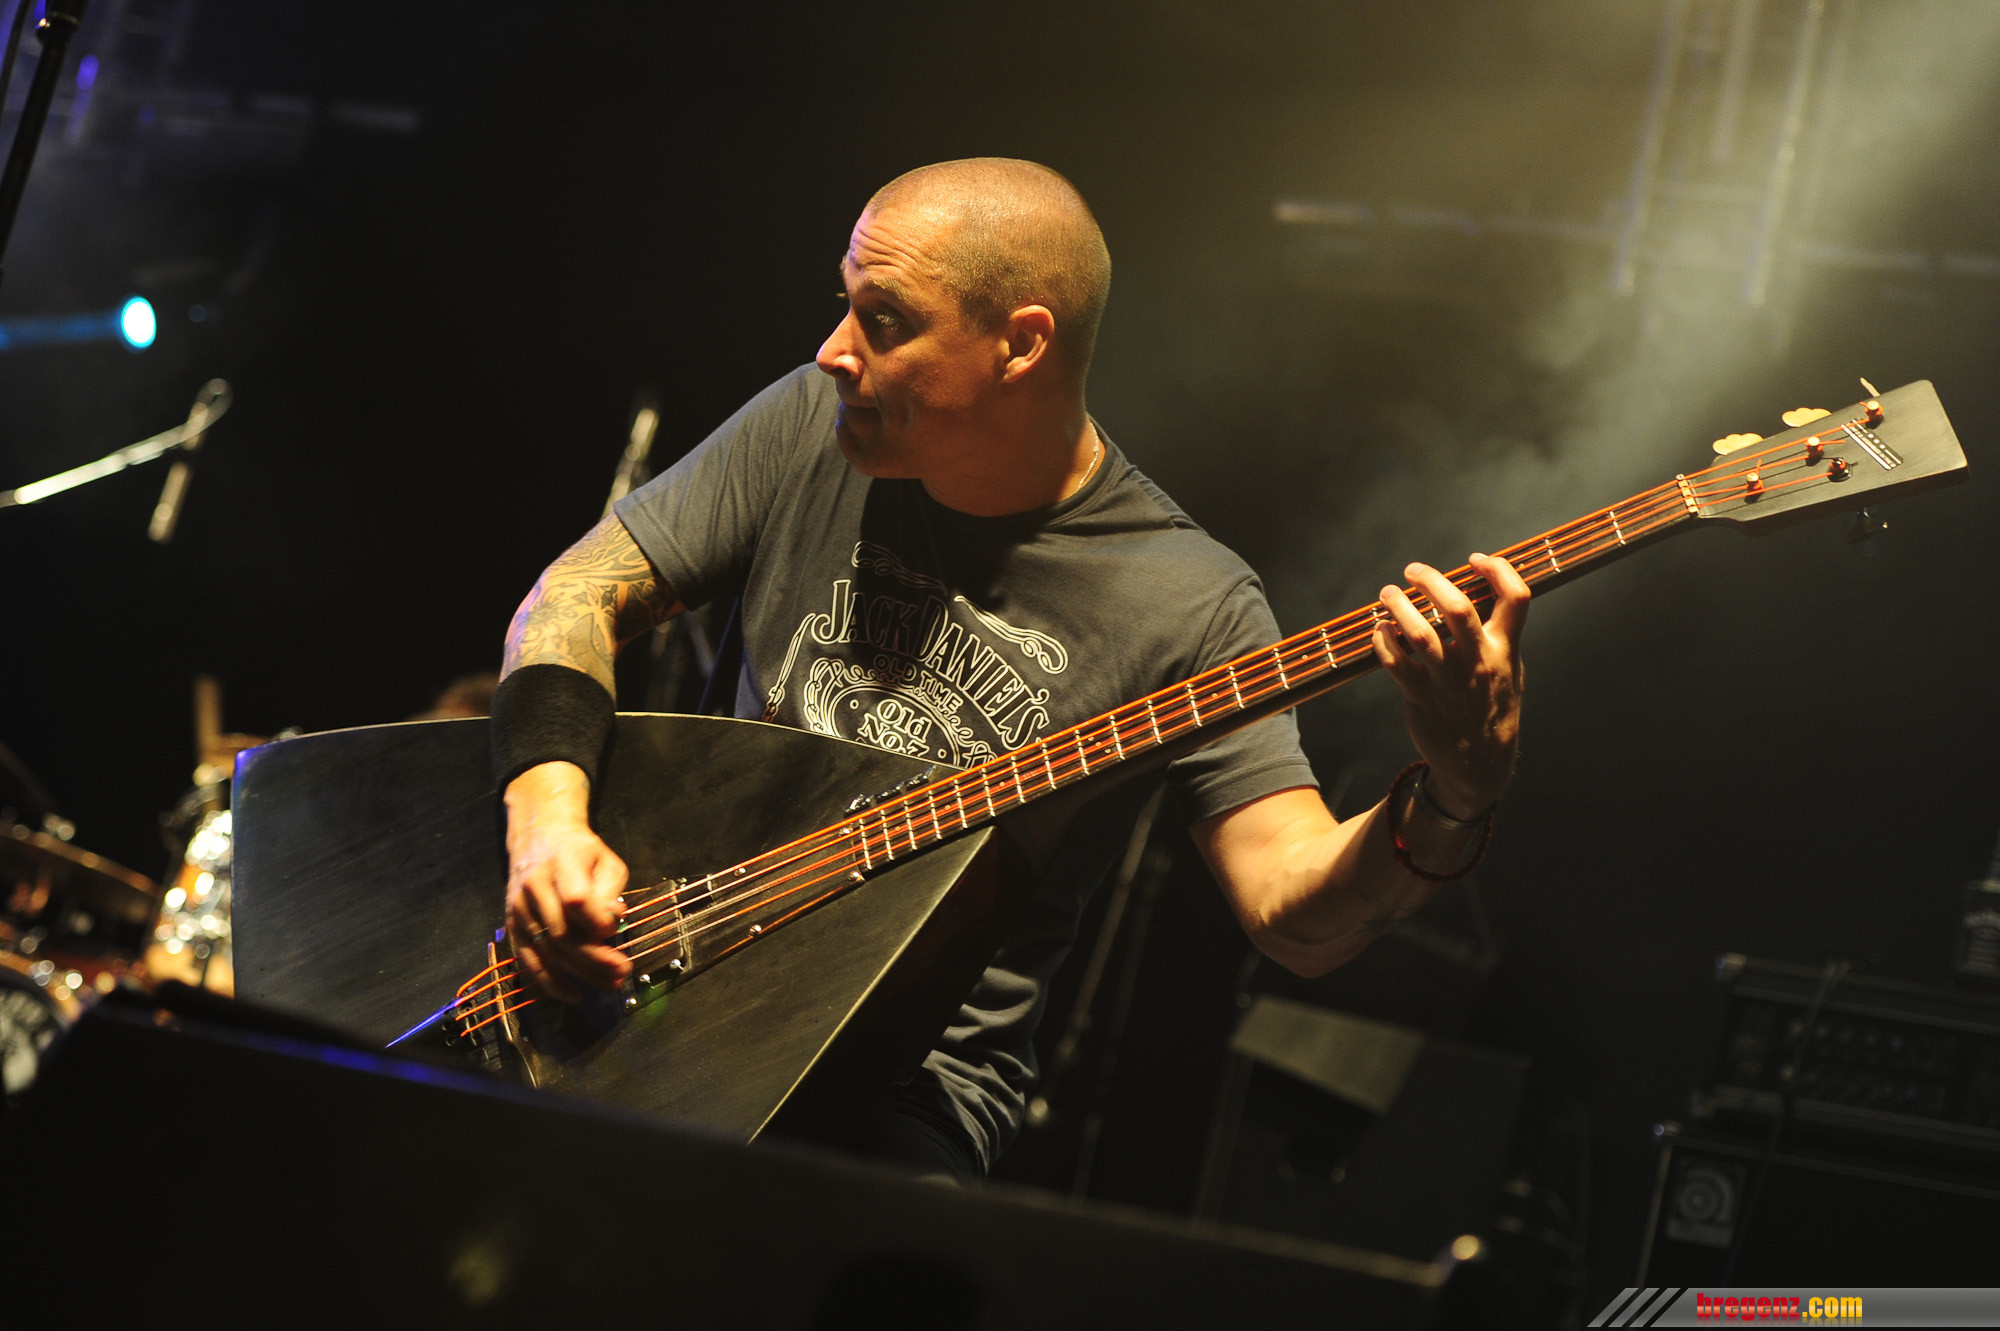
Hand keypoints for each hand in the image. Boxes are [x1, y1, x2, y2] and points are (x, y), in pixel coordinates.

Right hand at [502, 762, 632, 1000]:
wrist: (538, 838)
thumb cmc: (580, 852)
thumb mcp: (606, 860)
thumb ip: (611, 889)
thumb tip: (614, 919)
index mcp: (561, 865)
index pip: (575, 899)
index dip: (596, 920)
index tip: (616, 929)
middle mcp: (534, 888)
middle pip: (562, 932)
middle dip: (595, 958)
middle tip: (623, 970)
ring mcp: (519, 909)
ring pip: (549, 950)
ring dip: (581, 972)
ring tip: (610, 983)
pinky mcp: (513, 926)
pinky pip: (529, 960)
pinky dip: (551, 982)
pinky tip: (574, 994)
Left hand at [1371, 553, 1528, 817]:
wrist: (1479, 764)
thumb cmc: (1491, 709)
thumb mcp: (1510, 671)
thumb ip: (1498, 635)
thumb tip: (1478, 594)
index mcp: (1504, 650)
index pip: (1516, 598)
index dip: (1498, 570)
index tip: (1474, 561)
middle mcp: (1478, 661)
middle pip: (1458, 608)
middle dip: (1432, 581)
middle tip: (1413, 571)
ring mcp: (1448, 680)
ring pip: (1420, 633)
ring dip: (1399, 606)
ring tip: (1389, 593)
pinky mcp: (1421, 697)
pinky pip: (1396, 663)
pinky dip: (1383, 641)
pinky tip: (1379, 630)